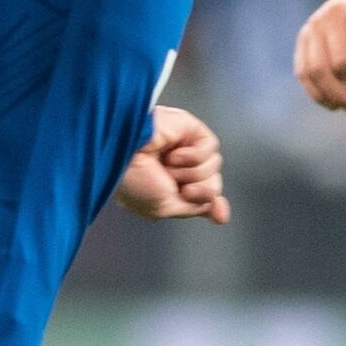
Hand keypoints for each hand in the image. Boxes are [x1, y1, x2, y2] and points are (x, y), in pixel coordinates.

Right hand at [115, 105, 229, 221]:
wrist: (123, 152)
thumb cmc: (132, 180)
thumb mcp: (164, 207)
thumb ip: (196, 208)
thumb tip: (221, 216)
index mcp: (167, 185)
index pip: (202, 194)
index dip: (210, 202)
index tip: (218, 215)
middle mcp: (177, 167)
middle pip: (213, 183)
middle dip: (200, 191)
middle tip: (179, 188)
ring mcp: (184, 147)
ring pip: (214, 167)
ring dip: (191, 173)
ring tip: (168, 166)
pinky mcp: (189, 128)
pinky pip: (211, 147)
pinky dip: (194, 155)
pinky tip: (173, 153)